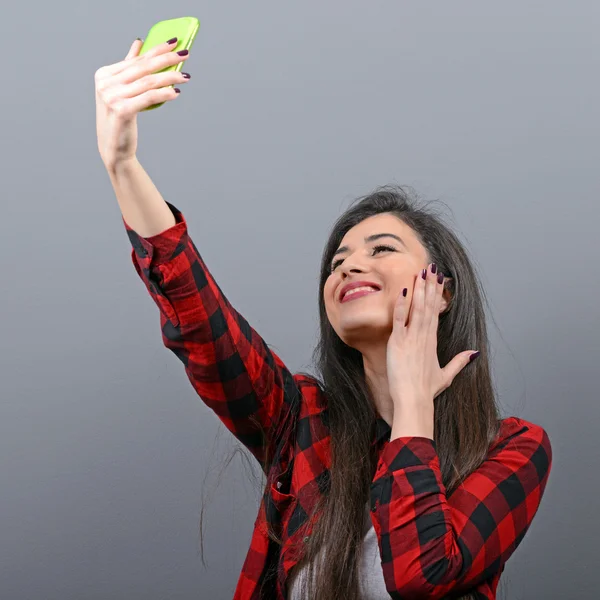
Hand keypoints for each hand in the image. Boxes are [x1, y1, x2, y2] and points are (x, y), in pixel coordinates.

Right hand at [94, 38, 190, 167]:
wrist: (114, 148)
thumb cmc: (120, 119)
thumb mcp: (122, 91)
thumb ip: (129, 67)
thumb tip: (139, 43)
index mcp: (104, 75)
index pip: (137, 59)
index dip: (157, 49)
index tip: (174, 42)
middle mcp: (105, 84)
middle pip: (143, 68)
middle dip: (167, 59)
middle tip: (185, 54)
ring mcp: (112, 97)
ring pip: (148, 82)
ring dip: (170, 77)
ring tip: (185, 77)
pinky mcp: (121, 111)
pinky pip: (148, 98)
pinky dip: (164, 94)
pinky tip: (176, 93)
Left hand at [387, 263, 477, 408]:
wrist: (414, 400)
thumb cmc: (426, 390)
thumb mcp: (445, 375)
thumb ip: (459, 362)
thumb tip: (475, 353)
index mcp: (433, 341)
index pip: (435, 312)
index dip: (437, 295)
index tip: (439, 279)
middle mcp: (424, 336)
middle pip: (429, 306)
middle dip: (430, 286)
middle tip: (432, 268)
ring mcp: (412, 338)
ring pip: (417, 308)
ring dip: (419, 289)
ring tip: (422, 272)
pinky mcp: (399, 342)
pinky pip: (400, 319)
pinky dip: (402, 304)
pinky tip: (404, 290)